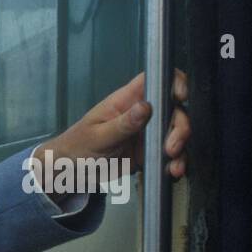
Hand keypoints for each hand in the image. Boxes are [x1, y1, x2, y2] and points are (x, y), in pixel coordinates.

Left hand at [33, 69, 190, 192]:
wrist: (70, 171)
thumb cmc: (76, 147)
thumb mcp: (97, 137)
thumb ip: (122, 124)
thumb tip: (145, 106)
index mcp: (127, 100)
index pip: (156, 79)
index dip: (174, 82)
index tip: (180, 97)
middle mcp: (142, 113)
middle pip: (174, 108)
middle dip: (180, 127)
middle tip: (171, 148)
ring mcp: (148, 132)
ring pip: (176, 132)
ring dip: (181, 148)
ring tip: (174, 166)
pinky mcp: (150, 151)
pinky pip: (170, 154)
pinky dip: (175, 162)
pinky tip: (172, 171)